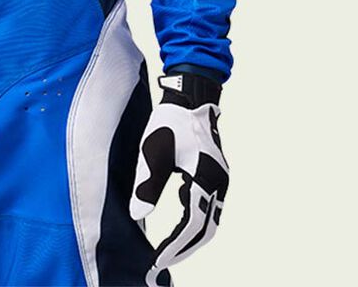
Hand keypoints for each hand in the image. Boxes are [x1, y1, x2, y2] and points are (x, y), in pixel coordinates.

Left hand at [130, 72, 228, 279]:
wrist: (190, 96)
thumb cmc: (170, 121)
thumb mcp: (153, 152)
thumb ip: (147, 185)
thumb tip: (139, 216)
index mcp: (206, 179)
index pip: (193, 224)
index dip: (175, 245)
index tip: (158, 260)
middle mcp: (219, 183)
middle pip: (206, 228)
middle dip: (185, 247)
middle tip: (163, 261)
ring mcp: (219, 178)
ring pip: (209, 218)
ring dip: (191, 235)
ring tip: (169, 247)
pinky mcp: (214, 172)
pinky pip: (207, 203)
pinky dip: (194, 217)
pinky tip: (179, 215)